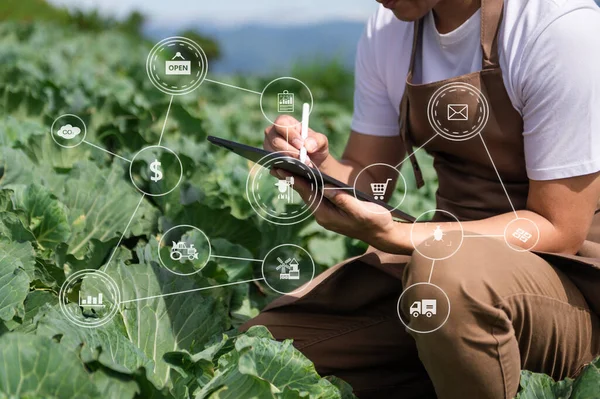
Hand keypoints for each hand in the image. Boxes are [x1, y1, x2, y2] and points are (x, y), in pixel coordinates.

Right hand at [264, 115, 329, 167]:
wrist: (313, 162)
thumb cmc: (315, 146)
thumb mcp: (321, 141)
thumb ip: (318, 140)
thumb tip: (308, 145)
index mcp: (285, 122)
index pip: (281, 124)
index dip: (290, 134)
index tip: (301, 145)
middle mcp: (273, 133)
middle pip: (276, 142)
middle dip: (291, 152)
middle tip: (305, 160)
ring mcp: (269, 148)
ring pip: (273, 155)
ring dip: (289, 162)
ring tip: (303, 166)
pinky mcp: (270, 161)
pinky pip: (273, 167)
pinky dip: (285, 171)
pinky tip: (295, 172)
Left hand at [274, 170, 403, 252]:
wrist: (383, 234)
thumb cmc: (375, 222)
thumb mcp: (362, 211)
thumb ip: (344, 200)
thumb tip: (328, 189)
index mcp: (327, 215)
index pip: (307, 194)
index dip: (295, 179)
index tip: (282, 168)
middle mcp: (322, 215)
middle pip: (304, 193)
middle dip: (291, 177)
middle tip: (275, 162)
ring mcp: (326, 213)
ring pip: (309, 193)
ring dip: (298, 179)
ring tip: (284, 164)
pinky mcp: (331, 210)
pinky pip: (316, 194)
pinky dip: (309, 183)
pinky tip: (304, 173)